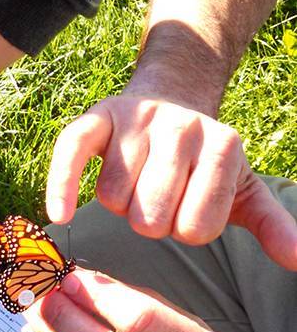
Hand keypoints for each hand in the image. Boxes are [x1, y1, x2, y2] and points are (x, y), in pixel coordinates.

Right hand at [47, 94, 296, 268]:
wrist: (170, 101)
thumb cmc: (203, 161)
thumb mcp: (243, 189)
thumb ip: (272, 224)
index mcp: (225, 147)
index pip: (196, 227)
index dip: (187, 230)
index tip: (188, 211)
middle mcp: (183, 128)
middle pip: (151, 216)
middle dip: (151, 222)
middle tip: (158, 201)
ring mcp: (138, 120)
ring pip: (113, 198)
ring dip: (119, 206)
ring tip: (134, 186)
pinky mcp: (97, 117)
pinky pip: (72, 155)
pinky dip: (63, 186)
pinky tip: (60, 214)